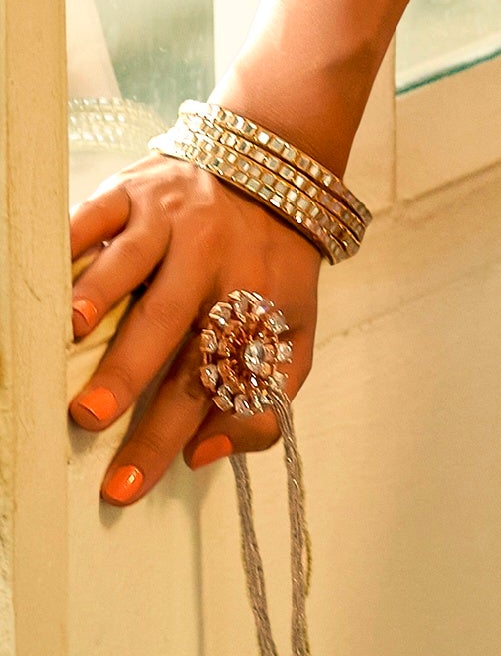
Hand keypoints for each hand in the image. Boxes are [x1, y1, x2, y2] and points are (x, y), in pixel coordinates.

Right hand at [67, 147, 325, 507]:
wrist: (276, 170)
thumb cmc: (273, 266)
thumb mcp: (296, 329)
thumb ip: (266, 396)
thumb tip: (203, 455)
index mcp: (253, 301)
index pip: (210, 381)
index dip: (167, 436)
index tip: (124, 485)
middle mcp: (212, 260)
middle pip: (170, 324)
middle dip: (128, 373)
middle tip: (89, 417)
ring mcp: (171, 220)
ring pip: (132, 261)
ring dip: (99, 295)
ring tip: (69, 333)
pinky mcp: (134, 188)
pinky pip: (97, 213)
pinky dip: (71, 238)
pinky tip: (49, 269)